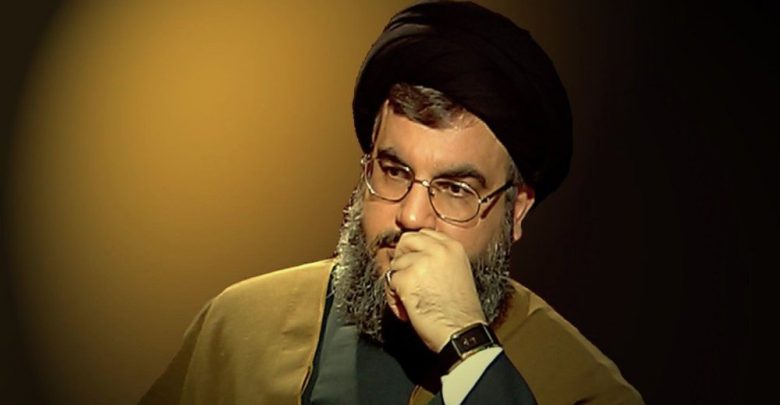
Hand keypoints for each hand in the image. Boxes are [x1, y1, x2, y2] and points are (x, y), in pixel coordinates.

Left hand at [385, 229, 486, 352]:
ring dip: (397, 283)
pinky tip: (406, 309)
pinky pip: (389, 282)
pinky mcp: (407, 278)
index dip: (414, 249)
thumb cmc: (460, 311)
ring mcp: (421, 262)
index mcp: (453, 247)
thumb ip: (439, 259)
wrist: (462, 333)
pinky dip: (393, 298)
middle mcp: (438, 249)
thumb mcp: (457, 272)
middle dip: (402, 258)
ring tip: (410, 301)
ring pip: (395, 264)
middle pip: (406, 241)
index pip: (424, 233)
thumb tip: (415, 256)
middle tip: (406, 278)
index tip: (414, 264)